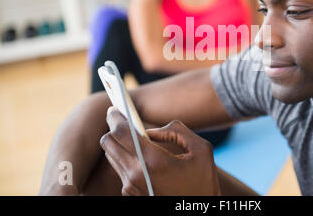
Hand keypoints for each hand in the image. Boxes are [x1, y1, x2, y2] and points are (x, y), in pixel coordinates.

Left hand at [100, 107, 220, 195]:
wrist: (198, 212)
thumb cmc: (203, 182)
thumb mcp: (201, 150)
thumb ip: (177, 131)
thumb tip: (152, 130)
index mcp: (154, 161)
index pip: (121, 133)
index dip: (115, 117)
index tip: (115, 108)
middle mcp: (137, 175)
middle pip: (108, 143)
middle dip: (113, 128)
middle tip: (122, 120)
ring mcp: (131, 187)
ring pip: (111, 156)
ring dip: (119, 143)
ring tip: (133, 137)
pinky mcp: (130, 195)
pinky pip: (120, 169)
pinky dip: (125, 158)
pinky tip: (140, 155)